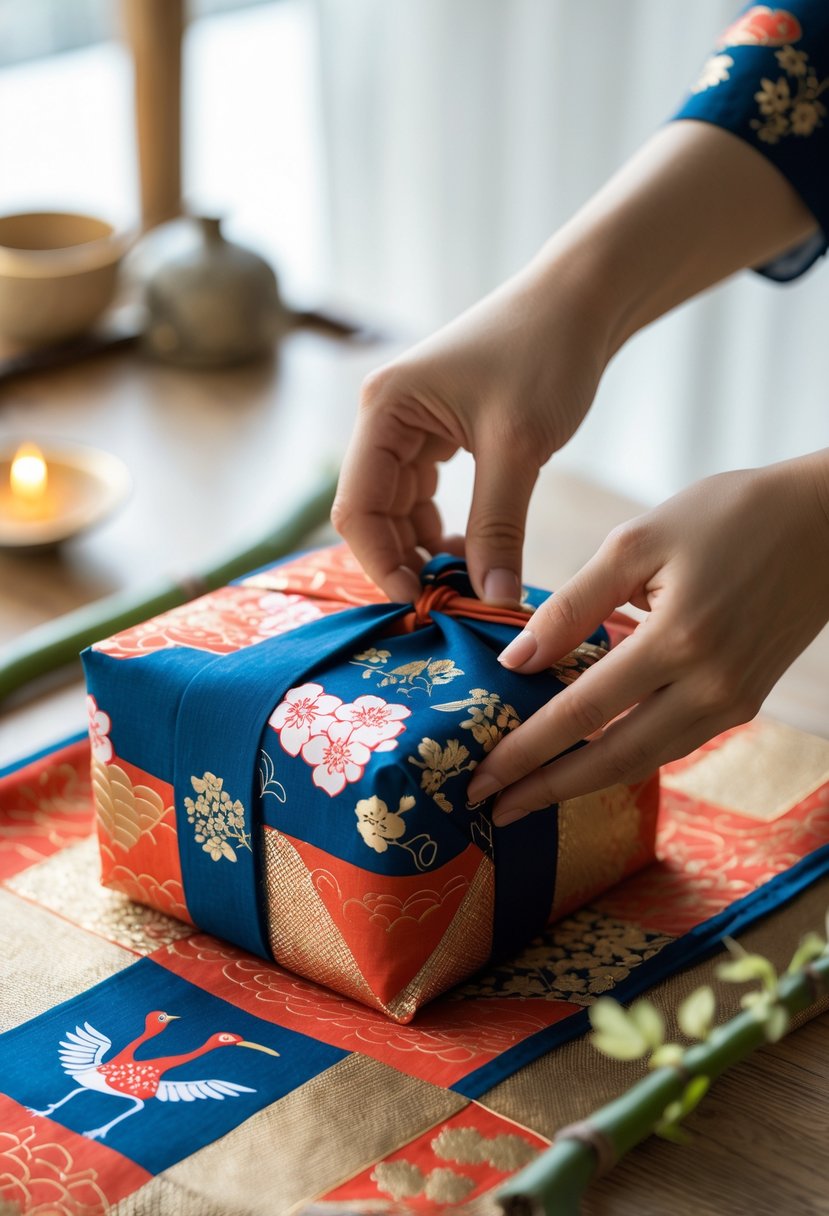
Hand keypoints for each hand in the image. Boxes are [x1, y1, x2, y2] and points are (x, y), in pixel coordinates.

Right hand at [332, 257, 612, 604]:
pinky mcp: (436, 430)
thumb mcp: (519, 448)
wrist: (580, 301)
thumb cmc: (546, 354)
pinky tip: (472, 551)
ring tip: (466, 581)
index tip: (420, 603)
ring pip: (397, 506)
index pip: (357, 507)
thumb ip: (498, 527)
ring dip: (422, 547)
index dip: (381, 562)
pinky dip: (441, 525)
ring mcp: (408, 423)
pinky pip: (422, 492)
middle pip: (372, 511)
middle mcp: (384, 416)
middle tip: (447, 602)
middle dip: (403, 559)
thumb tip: (491, 600)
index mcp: (385, 409)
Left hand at [466, 455, 828, 822]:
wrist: (826, 522)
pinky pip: (673, 743)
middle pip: (612, 759)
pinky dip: (625, 758)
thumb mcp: (637, 541)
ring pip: (645, 761)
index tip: (480, 777)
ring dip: (583, 784)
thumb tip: (516, 660)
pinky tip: (588, 760)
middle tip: (491, 809)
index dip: (526, 751)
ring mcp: (734, 702)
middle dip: (546, 789)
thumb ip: (573, 605)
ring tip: (530, 794)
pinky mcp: (744, 703)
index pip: (582, 713)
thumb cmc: (728, 516)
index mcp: (678, 640)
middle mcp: (710, 686)